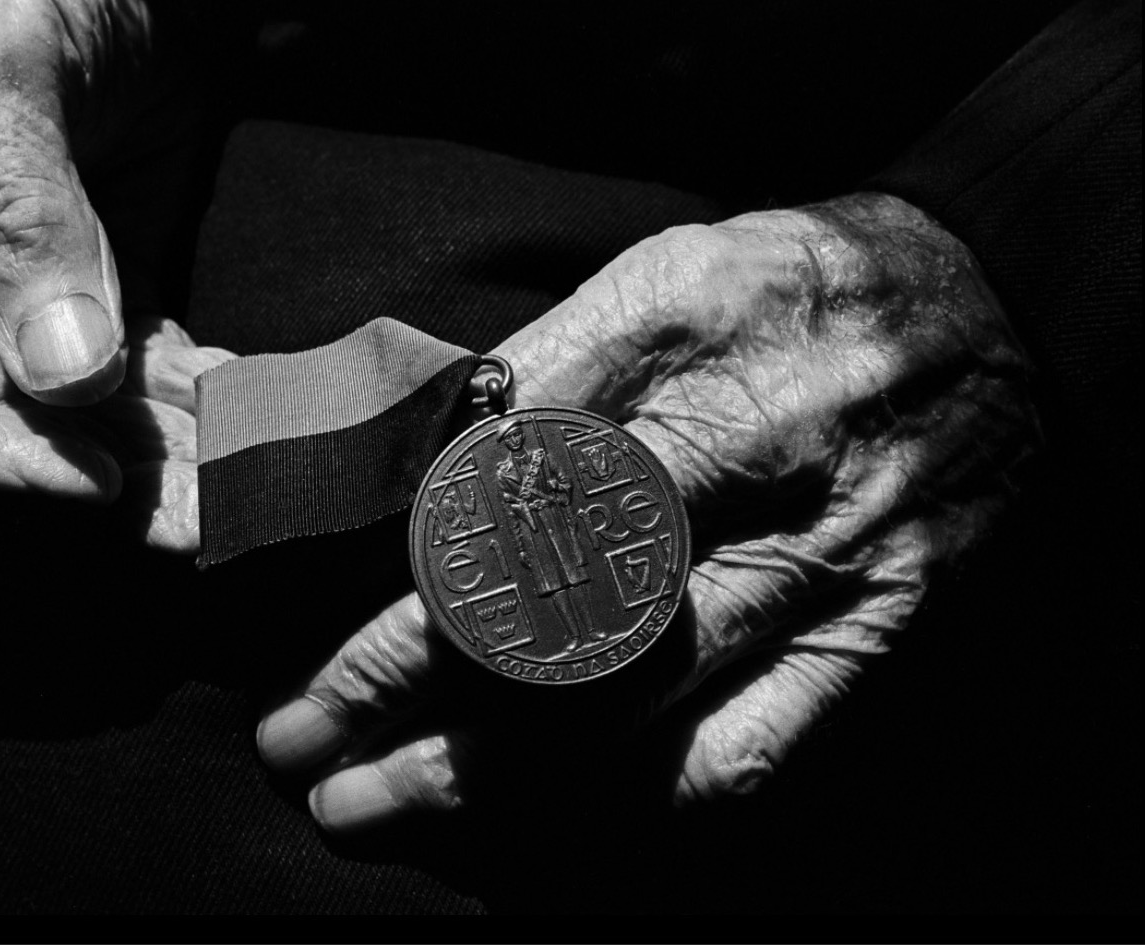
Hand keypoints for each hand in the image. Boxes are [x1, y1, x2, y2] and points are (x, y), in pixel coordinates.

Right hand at [0, 0, 224, 505]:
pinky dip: (197, 405)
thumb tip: (67, 374)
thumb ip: (19, 211)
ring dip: (160, 460)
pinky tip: (252, 429)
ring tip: (237, 499)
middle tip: (194, 518)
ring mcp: (7, 296)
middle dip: (89, 472)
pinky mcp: (97, 295)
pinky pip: (142, 372)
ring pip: (75, 411)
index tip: (71, 479)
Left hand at [255, 193, 1037, 829]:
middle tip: (293, 743)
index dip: (377, 554)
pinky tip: (539, 831)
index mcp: (668, 331)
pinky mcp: (875, 629)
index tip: (295, 616)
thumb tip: (410, 457)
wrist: (1004, 304)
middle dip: (394, 684)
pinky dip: (631, 805)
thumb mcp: (666, 267)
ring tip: (369, 807)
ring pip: (620, 694)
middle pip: (537, 590)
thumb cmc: (801, 284)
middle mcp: (740, 446)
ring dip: (480, 769)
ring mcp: (813, 553)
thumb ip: (543, 362)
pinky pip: (745, 752)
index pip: (489, 464)